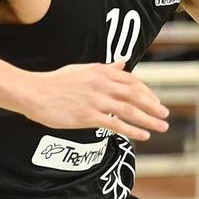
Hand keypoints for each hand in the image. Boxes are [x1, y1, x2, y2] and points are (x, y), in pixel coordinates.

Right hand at [24, 63, 168, 140]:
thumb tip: (123, 62)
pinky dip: (132, 130)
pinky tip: (143, 135)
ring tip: (161, 126)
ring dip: (149, 119)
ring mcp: (96, 101)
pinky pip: (115, 124)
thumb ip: (106, 68)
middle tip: (165, 115)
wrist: (33, 92)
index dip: (148, 92)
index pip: (133, 81)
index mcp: (102, 72)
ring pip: (130, 110)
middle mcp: (102, 84)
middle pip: (136, 95)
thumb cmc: (57, 81)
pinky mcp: (87, 116)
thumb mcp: (83, 69)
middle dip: (154, 106)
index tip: (156, 102)